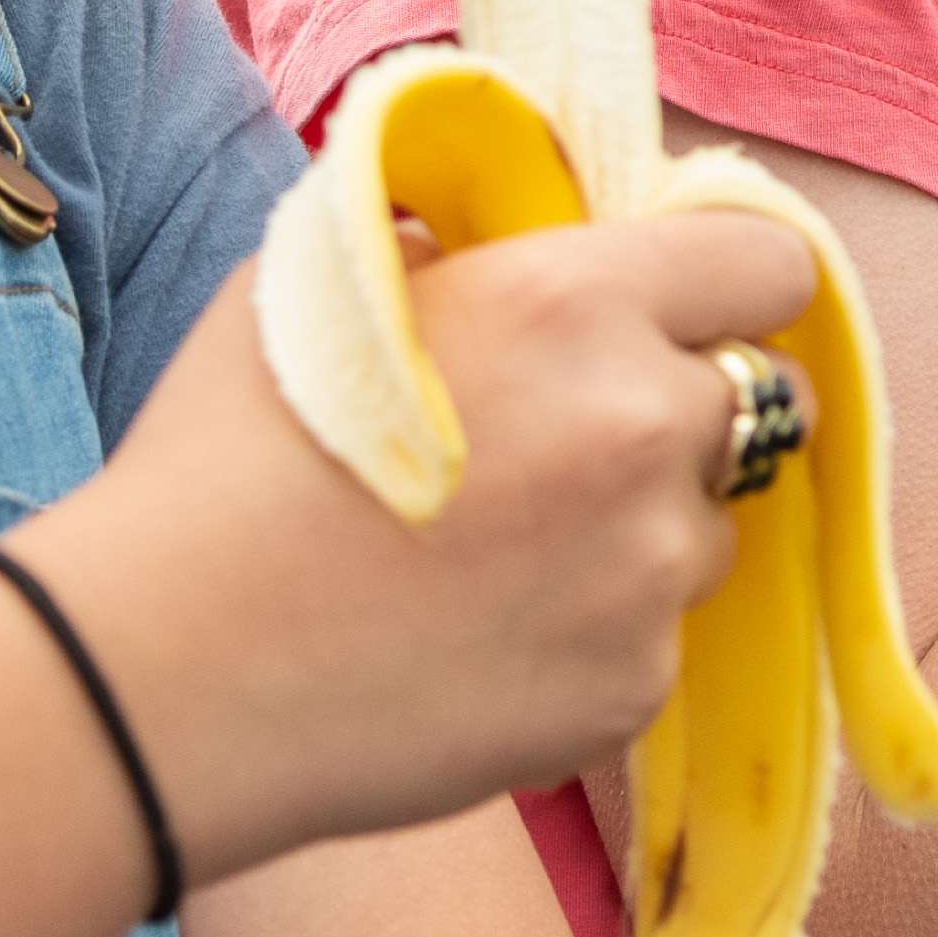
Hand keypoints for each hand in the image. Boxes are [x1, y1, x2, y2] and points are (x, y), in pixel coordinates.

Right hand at [25, 204, 814, 879]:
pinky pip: (649, 640)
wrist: (168, 675)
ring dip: (644, 532)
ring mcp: (649, 569)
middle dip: (699, 412)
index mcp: (578, 299)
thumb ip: (457, 252)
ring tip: (504, 556)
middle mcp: (644, 425)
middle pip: (764, 403)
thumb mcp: (329, 284)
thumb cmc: (220, 460)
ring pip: (707, 532)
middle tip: (593, 441)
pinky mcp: (632, 688)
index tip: (702, 311)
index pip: (769, 263)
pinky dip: (593, 636)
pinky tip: (478, 640)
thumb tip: (501, 248)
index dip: (737, 284)